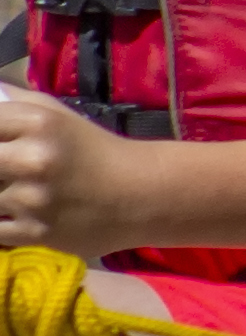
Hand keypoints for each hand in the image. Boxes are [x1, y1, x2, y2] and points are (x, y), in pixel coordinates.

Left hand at [0, 92, 147, 256]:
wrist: (143, 194)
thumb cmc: (95, 151)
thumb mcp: (60, 115)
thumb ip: (17, 103)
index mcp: (37, 122)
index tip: (5, 149)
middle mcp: (32, 158)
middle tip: (8, 172)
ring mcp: (32, 199)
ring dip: (0, 198)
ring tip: (20, 194)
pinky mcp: (35, 232)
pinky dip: (3, 225)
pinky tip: (20, 217)